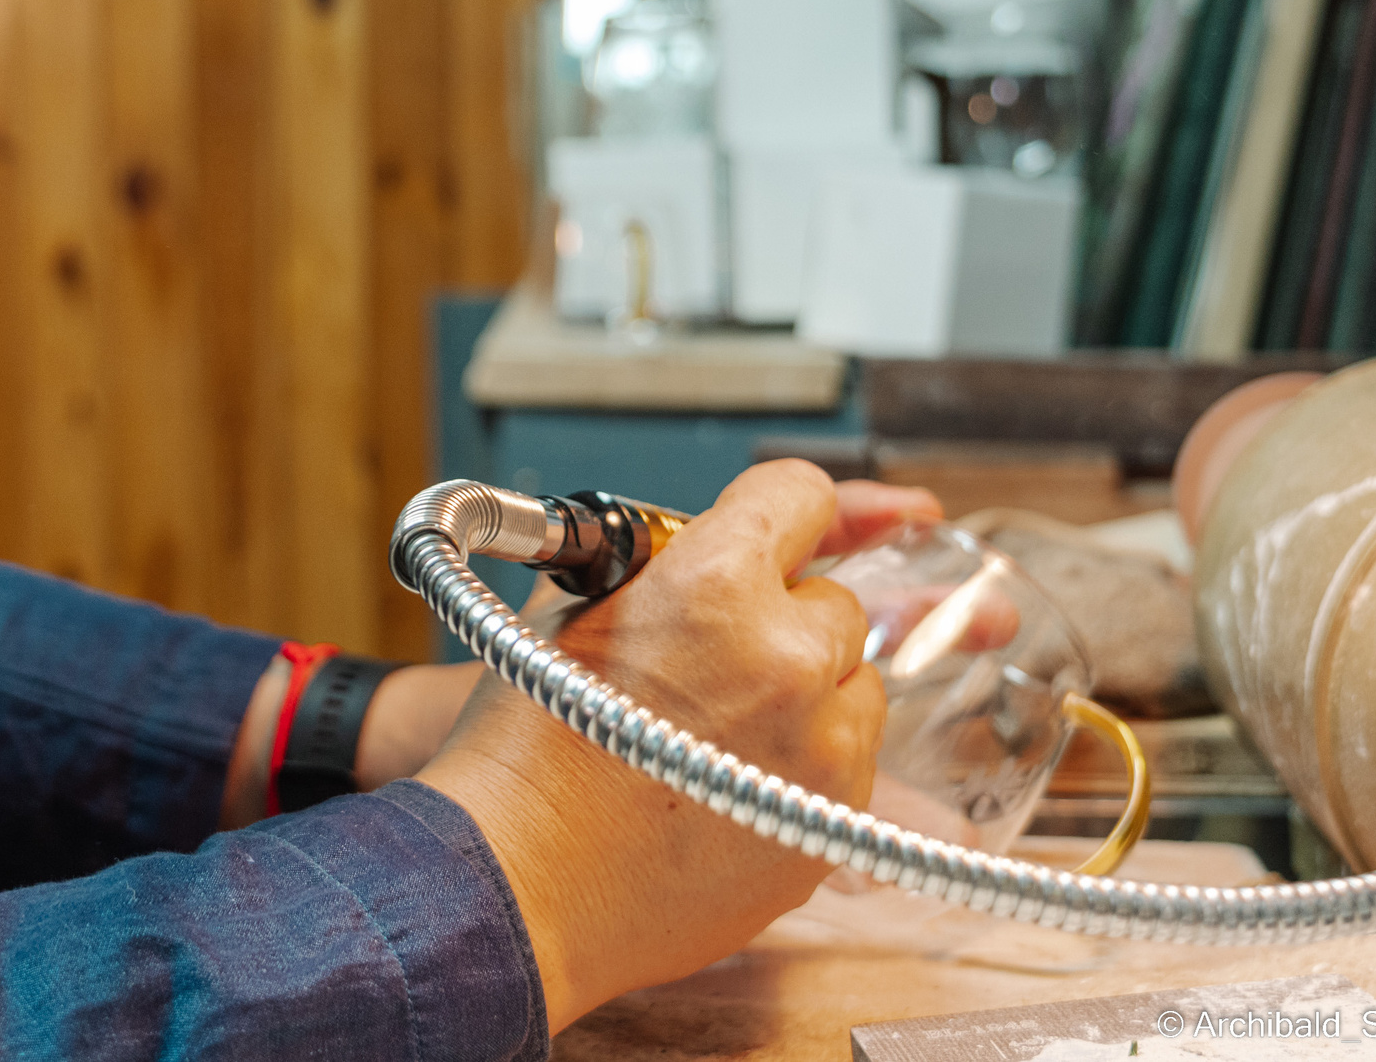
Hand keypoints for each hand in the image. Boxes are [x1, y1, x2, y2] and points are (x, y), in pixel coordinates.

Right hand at [341, 478, 939, 792]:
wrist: (519, 882)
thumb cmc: (526, 750)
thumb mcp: (574, 606)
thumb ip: (667, 561)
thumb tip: (731, 539)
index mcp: (715, 583)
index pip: (799, 493)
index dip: (780, 511)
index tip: (778, 529)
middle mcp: (786, 657)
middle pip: (833, 602)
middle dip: (781, 619)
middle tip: (711, 662)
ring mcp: (824, 747)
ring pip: (855, 685)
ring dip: (807, 693)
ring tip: (717, 733)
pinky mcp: (837, 820)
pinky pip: (852, 764)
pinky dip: (809, 765)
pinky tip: (729, 785)